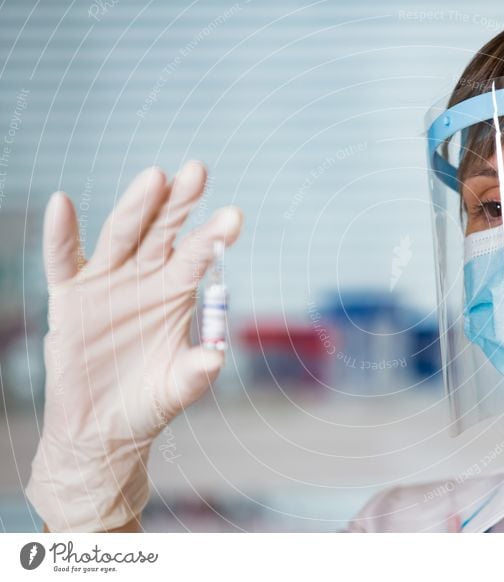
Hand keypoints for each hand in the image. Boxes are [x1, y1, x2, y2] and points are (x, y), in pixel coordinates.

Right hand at [25, 161, 242, 531]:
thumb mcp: (175, 389)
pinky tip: (63, 204)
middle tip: (197, 171)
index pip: (196, 257)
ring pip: (121, 236)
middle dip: (179, 204)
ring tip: (154, 178)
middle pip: (162, 233)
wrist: (102, 426)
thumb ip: (196, 373)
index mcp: (176, 293)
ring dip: (136, 208)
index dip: (212, 237)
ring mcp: (107, 282)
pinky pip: (62, 260)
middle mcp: (145, 278)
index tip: (233, 216)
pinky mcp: (70, 296)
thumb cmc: (148, 403)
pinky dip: (61, 234)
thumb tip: (215, 356)